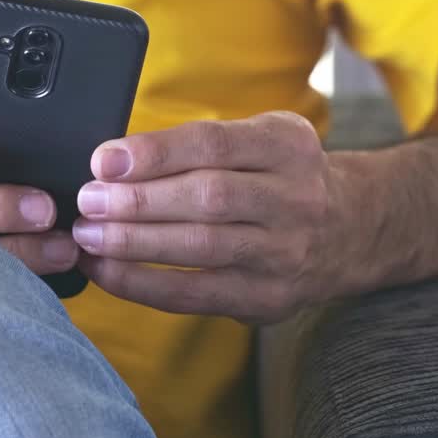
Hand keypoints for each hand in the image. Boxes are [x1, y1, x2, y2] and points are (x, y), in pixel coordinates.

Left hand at [72, 111, 373, 324]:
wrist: (350, 229)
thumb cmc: (280, 177)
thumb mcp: (261, 138)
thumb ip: (200, 145)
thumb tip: (112, 162)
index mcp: (288, 145)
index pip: (215, 144)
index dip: (156, 153)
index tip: (104, 160)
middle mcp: (295, 197)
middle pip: (208, 198)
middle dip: (138, 201)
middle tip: (87, 200)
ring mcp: (285, 252)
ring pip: (202, 248)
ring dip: (135, 243)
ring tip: (88, 235)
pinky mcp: (270, 299)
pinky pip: (197, 295)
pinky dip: (144, 284)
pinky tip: (107, 271)